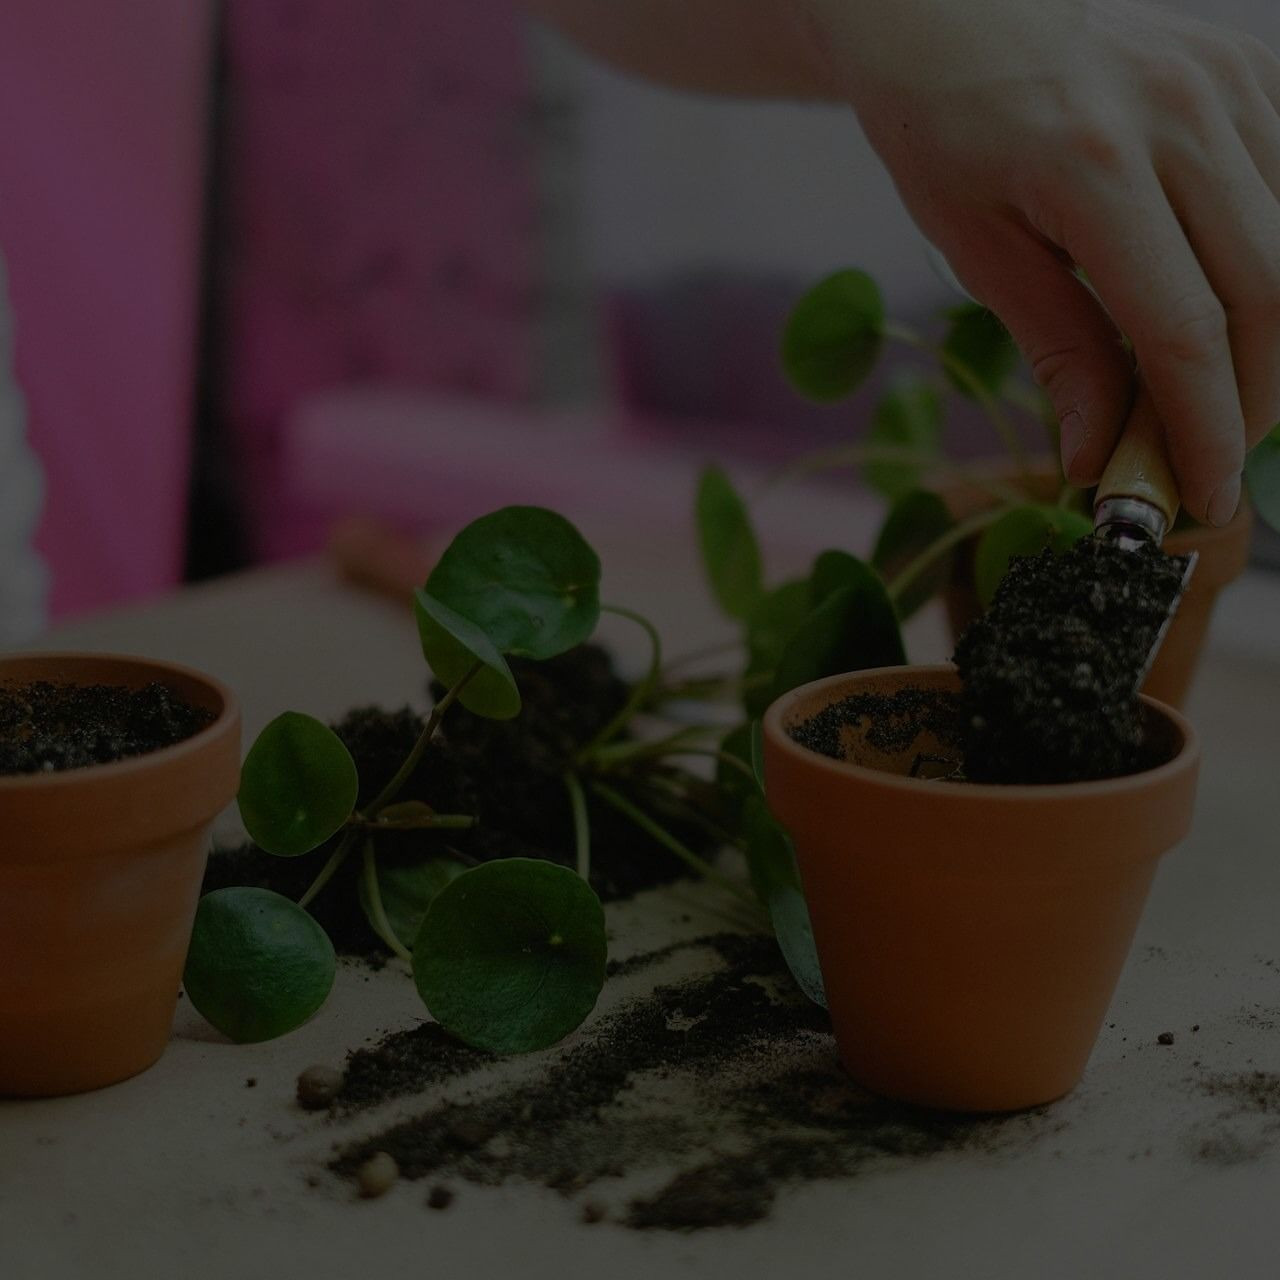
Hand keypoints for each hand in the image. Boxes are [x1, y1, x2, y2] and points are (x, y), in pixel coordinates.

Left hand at [804, 0, 1279, 523]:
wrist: (960, 14)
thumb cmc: (947, 132)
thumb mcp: (978, 249)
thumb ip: (1057, 349)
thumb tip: (1098, 456)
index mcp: (1091, 166)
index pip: (1183, 329)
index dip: (1206, 428)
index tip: (1204, 496)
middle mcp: (1181, 115)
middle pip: (1269, 294)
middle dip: (1255, 402)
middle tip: (1216, 465)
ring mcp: (1231, 81)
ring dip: (1276, 345)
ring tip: (1227, 403)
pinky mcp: (1254, 68)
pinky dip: (1279, 269)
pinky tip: (1242, 316)